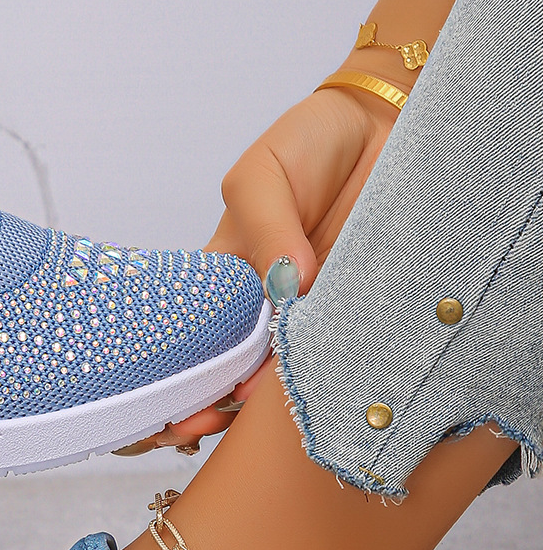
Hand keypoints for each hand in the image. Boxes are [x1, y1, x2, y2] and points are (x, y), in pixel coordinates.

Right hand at [140, 81, 398, 451]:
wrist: (388, 124)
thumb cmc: (311, 142)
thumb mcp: (262, 176)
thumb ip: (265, 231)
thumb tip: (287, 286)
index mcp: (219, 282)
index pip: (180, 340)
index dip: (164, 381)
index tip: (161, 407)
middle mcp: (257, 311)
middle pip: (220, 376)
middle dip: (200, 410)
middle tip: (196, 425)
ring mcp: (304, 321)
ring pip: (273, 379)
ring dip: (255, 406)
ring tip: (243, 414)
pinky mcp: (352, 319)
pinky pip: (331, 361)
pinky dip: (315, 383)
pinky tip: (299, 398)